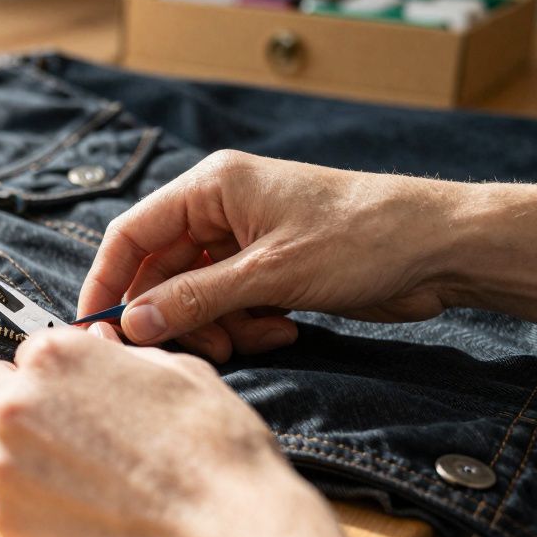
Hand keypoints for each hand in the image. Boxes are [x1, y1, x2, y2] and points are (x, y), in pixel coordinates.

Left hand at [0, 326, 347, 536]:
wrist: (219, 536)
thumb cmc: (211, 450)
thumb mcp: (178, 373)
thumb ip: (121, 354)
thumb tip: (96, 342)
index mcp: (55, 355)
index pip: (25, 354)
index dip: (51, 376)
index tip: (70, 396)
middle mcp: (16, 402)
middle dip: (11, 404)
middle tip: (53, 432)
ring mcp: (2, 463)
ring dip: (0, 449)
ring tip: (52, 471)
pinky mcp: (5, 519)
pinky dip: (16, 500)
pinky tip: (64, 508)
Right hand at [78, 150, 464, 361]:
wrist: (442, 247)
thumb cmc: (362, 237)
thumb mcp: (270, 273)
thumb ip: (194, 299)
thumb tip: (132, 324)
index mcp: (211, 187)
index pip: (132, 233)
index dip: (107, 281)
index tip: (94, 327)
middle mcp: (220, 210)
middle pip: (162, 272)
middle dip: (175, 315)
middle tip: (198, 349)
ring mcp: (245, 241)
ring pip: (195, 296)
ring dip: (217, 326)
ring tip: (257, 336)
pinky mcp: (269, 270)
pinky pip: (230, 306)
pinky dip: (247, 326)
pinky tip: (284, 329)